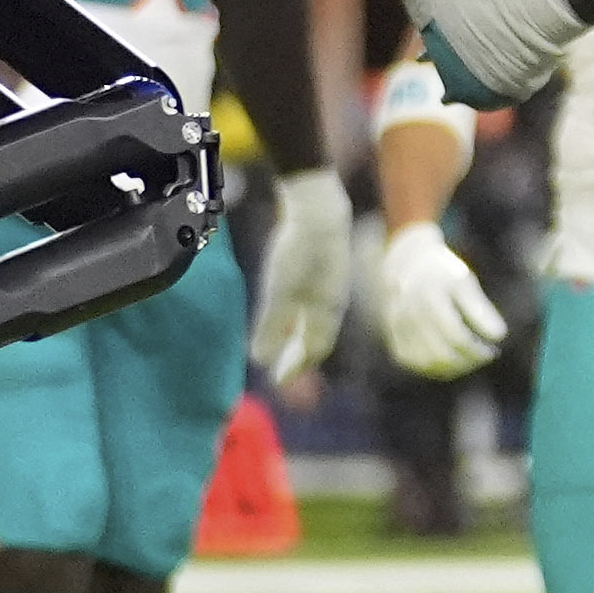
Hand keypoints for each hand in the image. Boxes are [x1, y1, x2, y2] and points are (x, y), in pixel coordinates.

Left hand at [251, 168, 352, 384]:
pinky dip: (300, 317)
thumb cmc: (300, 252)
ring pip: (317, 321)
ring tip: (285, 345)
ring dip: (300, 338)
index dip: (296, 366)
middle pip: (318, 338)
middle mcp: (333, 302)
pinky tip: (290, 311)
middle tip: (281, 373)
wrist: (319, 210)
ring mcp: (332, 285)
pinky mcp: (326, 269)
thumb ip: (271, 325)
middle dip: (299, 357)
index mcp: (326, 311)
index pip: (314, 348)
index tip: (279, 381)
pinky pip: (315, 304)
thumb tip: (260, 361)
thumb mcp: (280, 290)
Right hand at [374, 216, 507, 381]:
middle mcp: (410, 314)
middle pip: (441, 353)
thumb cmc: (442, 274)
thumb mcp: (464, 282)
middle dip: (468, 361)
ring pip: (426, 362)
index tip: (493, 350)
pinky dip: (433, 367)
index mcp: (430, 298)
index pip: (457, 336)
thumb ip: (480, 309)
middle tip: (486, 356)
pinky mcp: (393, 335)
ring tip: (471, 360)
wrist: (404, 264)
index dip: (477, 349)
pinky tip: (452, 361)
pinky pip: (411, 361)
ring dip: (452, 368)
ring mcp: (397, 327)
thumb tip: (499, 336)